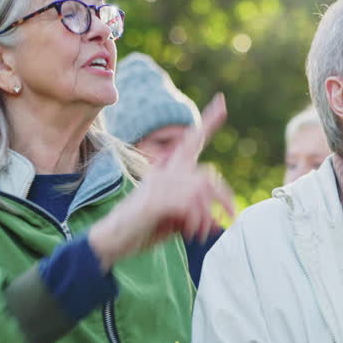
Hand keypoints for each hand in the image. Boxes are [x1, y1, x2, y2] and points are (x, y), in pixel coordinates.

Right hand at [89, 94, 235, 268]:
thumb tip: (219, 221)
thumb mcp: (174, 221)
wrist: (110, 241)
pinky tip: (188, 233)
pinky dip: (195, 223)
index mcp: (167, 173)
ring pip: (202, 188)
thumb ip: (195, 215)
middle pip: (207, 173)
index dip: (208, 122)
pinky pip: (190, 205)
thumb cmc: (140, 230)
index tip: (222, 101)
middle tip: (232, 217)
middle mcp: (164, 173)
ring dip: (207, 216)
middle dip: (225, 197)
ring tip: (199, 233)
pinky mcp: (155, 200)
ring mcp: (159, 185)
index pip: (190, 142)